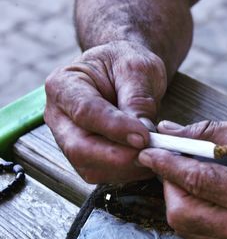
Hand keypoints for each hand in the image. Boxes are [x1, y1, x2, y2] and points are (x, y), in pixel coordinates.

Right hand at [45, 40, 166, 182]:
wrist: (122, 72)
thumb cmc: (125, 64)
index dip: (115, 128)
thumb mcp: (136, 68)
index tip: (144, 136)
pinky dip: (127, 171)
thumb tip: (142, 134)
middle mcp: (59, 116)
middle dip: (119, 156)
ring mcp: (68, 139)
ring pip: (90, 167)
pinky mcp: (83, 155)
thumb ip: (138, 98)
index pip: (85, 112)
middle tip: (151, 152)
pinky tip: (146, 158)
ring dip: (126, 167)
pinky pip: (102, 173)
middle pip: (79, 147)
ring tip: (154, 153)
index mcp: (64, 85)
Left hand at [138, 117, 226, 238]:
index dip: (166, 164)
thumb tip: (170, 132)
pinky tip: (207, 191)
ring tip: (193, 174)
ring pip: (187, 227)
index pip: (194, 182)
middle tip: (174, 162)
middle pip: (181, 214)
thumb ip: (208, 132)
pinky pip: (202, 233)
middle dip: (169, 185)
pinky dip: (195, 210)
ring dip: (180, 197)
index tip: (148, 152)